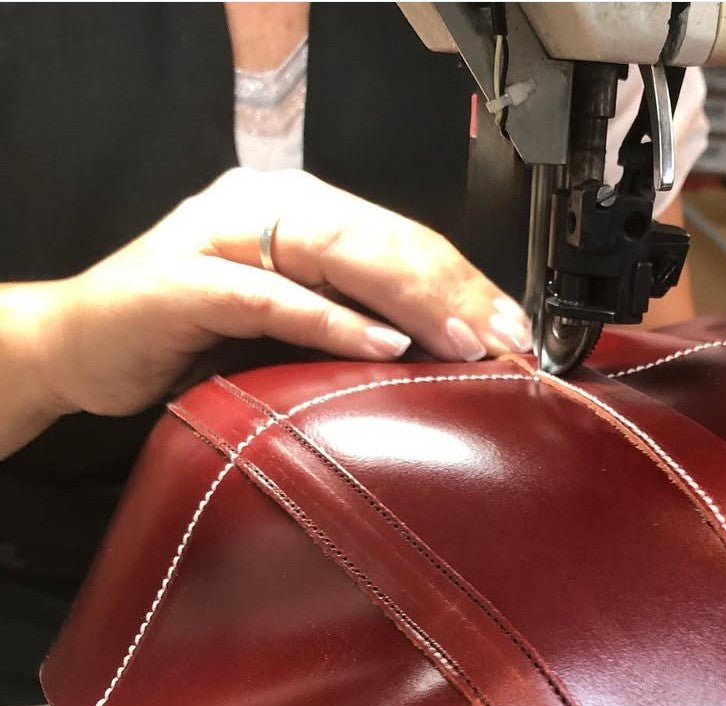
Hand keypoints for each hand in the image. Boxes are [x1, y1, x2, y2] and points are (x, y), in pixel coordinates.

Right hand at [2, 168, 532, 429]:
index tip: (512, 325)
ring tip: (466, 339)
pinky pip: (274, 297)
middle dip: (455, 290)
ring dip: (412, 301)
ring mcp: (224, 237)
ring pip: (341, 255)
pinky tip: (385, 344)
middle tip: (507, 336)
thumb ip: (350, 313)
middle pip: (384, 239)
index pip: (400, 238)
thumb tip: (438, 345)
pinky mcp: (189, 282)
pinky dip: (333, 321)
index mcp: (298, 209)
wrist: (80, 344)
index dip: (462, 279)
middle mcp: (267, 206)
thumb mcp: (288, 315)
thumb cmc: (187, 333)